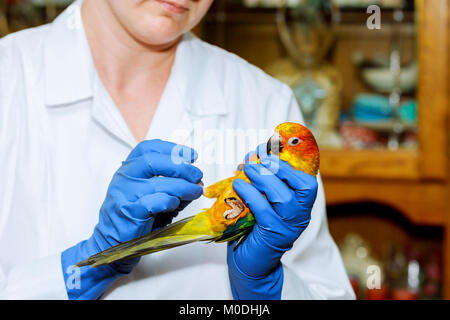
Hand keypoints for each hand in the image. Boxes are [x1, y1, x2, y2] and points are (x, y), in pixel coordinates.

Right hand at [61, 140, 202, 298]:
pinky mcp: (130, 213)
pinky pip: (154, 202)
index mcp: (128, 169)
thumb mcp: (149, 192)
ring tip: (194, 192)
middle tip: (196, 175)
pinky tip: (175, 204)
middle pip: (153, 161)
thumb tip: (195, 180)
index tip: (190, 155)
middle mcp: (124, 178)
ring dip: (182, 187)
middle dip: (180, 167)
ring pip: (157, 183)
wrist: (112, 242)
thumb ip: (170, 183)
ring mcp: (125, 195)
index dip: (171, 148)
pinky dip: (170, 201)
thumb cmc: (134, 216)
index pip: (148, 148)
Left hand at [227, 144, 317, 298]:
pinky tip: (238, 185)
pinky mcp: (273, 235)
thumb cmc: (255, 227)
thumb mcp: (263, 201)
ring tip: (247, 168)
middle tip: (258, 158)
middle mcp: (300, 215)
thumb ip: (262, 182)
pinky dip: (250, 194)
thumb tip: (251, 157)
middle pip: (302, 186)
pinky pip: (264, 210)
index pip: (308, 181)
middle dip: (279, 167)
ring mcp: (289, 226)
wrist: (250, 261)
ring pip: (284, 198)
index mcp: (300, 204)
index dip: (292, 163)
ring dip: (264, 178)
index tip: (273, 150)